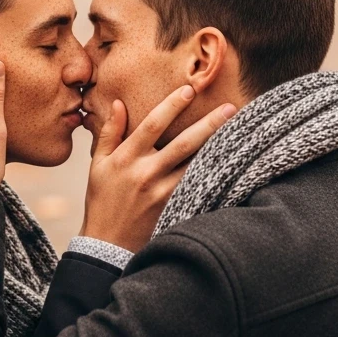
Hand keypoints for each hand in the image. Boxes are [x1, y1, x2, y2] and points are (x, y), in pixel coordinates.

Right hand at [81, 86, 235, 253]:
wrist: (107, 246)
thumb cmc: (102, 201)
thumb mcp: (98, 165)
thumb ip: (110, 132)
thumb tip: (120, 103)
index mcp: (126, 158)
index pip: (152, 125)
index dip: (171, 106)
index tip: (189, 90)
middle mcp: (146, 174)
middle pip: (183, 144)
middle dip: (209, 124)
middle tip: (231, 108)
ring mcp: (161, 193)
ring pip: (196, 166)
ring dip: (218, 149)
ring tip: (239, 133)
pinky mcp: (173, 208)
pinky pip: (197, 187)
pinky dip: (213, 174)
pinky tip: (231, 164)